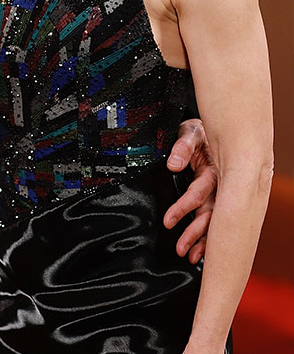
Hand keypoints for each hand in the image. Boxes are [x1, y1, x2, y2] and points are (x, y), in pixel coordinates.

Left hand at [164, 118, 216, 262]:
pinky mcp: (217, 198)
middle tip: (182, 250)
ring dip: (203, 240)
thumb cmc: (197, 132)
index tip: (168, 221)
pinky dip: (209, 237)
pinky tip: (201, 251)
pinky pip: (216, 220)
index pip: (198, 192)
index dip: (183, 208)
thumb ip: (182, 146)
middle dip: (197, 234)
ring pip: (214, 220)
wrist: (208, 131)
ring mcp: (220, 193)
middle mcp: (220, 185)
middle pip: (210, 213)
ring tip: (190, 256)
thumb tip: (173, 165)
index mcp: (214, 169)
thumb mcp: (189, 132)